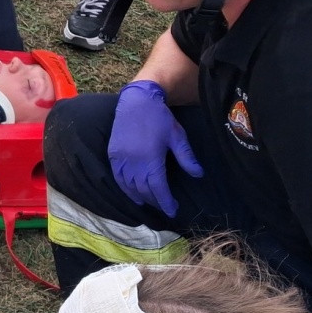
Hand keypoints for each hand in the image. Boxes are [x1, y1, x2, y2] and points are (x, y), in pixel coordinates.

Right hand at [107, 80, 204, 216]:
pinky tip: (132, 194)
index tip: (173, 211)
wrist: (137, 100)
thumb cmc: (160, 118)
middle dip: (155, 201)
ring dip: (140, 197)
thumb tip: (198, 175)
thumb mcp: (177, 136)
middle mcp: (134, 162)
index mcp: (151, 159)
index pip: (158, 188)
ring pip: (129, 186)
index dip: (166, 202)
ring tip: (150, 203)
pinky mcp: (113, 154)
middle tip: (164, 207)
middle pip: (143, 190)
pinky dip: (125, 188)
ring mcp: (121, 159)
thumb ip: (186, 157)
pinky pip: (118, 177)